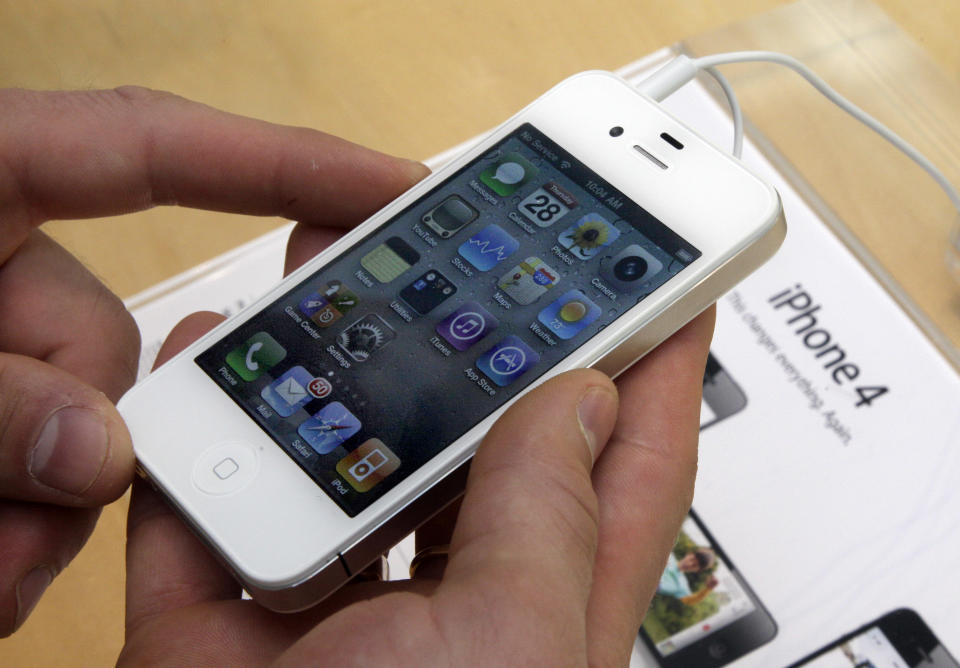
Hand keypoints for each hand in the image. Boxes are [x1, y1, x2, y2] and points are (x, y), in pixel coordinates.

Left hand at [0, 87, 425, 635]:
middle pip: (128, 339)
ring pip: (92, 424)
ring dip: (38, 513)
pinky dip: (16, 527)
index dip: (288, 160)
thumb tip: (95, 451)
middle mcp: (3, 259)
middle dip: (117, 435)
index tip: (393, 190)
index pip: (162, 147)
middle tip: (43, 522)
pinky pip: (47, 461)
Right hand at [121, 225, 712, 665]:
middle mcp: (447, 594)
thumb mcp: (517, 647)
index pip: (625, 462)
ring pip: (346, 451)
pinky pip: (208, 504)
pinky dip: (206, 429)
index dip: (654, 365)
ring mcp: (333, 603)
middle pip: (476, 435)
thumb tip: (586, 395)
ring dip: (336, 361)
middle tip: (477, 241)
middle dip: (476, 333)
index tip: (668, 281)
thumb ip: (552, 515)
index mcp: (543, 604)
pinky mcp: (226, 615)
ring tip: (339, 269)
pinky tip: (212, 357)